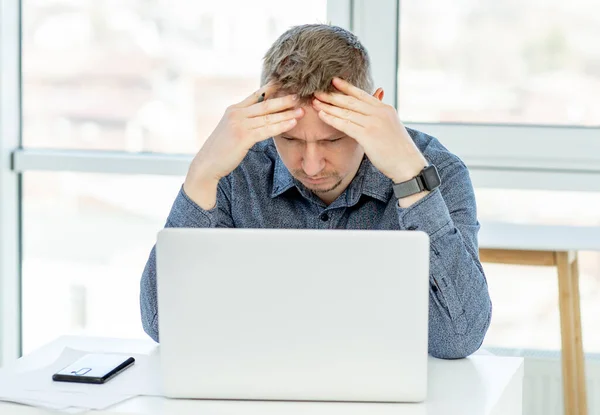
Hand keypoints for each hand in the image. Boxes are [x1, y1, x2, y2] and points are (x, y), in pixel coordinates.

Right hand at [184, 82, 303, 208]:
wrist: (207, 164)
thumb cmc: (222, 149)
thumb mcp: (231, 129)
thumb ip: (244, 120)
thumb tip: (260, 117)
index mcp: (234, 109)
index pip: (256, 95)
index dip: (271, 88)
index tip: (286, 83)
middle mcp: (236, 113)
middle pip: (265, 104)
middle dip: (284, 100)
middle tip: (300, 96)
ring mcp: (239, 125)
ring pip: (268, 117)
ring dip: (287, 113)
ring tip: (302, 111)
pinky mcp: (243, 137)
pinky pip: (267, 130)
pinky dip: (281, 126)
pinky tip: (292, 123)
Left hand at [312, 77, 427, 184]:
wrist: (408, 164)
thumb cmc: (398, 149)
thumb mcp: (390, 126)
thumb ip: (380, 115)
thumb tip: (374, 105)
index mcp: (385, 109)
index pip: (362, 94)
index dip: (346, 87)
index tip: (333, 81)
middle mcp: (379, 112)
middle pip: (351, 100)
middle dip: (333, 95)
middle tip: (317, 90)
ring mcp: (374, 123)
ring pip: (346, 111)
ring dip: (328, 106)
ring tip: (315, 102)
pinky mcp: (368, 135)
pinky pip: (346, 124)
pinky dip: (332, 119)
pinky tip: (322, 115)